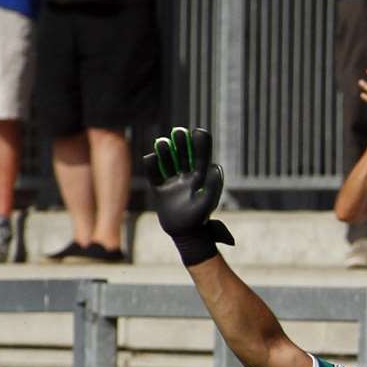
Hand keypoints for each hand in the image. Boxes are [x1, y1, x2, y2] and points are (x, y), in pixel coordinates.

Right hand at [144, 126, 232, 266]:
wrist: (185, 235)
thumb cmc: (199, 219)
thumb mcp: (208, 201)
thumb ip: (212, 185)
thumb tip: (215, 166)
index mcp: (201, 178)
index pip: (200, 157)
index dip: (200, 144)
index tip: (199, 131)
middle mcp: (187, 178)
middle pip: (183, 156)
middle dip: (181, 144)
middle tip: (179, 131)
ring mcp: (172, 183)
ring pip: (168, 162)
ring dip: (166, 151)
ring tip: (165, 141)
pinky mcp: (160, 190)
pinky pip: (154, 175)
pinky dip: (152, 165)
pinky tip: (151, 156)